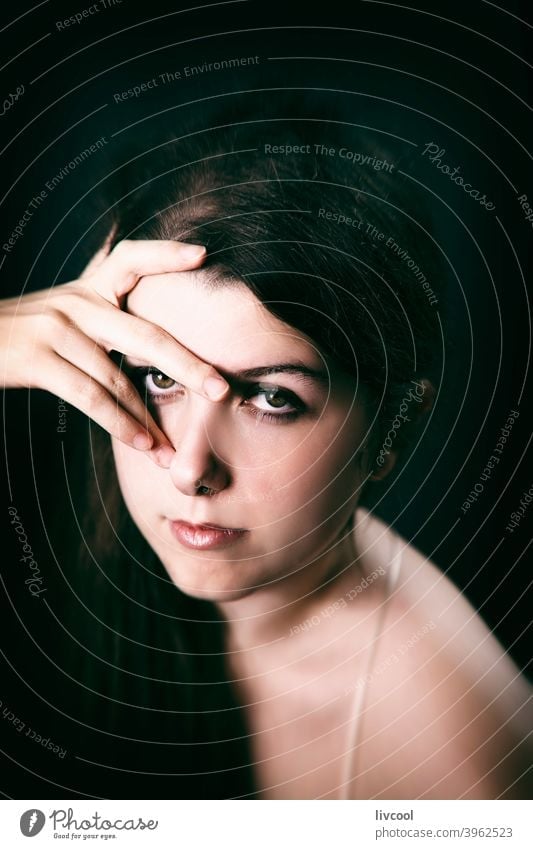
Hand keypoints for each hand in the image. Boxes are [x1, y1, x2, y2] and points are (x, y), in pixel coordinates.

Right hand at [1, 238, 229, 466]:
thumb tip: (146, 362)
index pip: (130, 259)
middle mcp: (75, 303)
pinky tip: (140, 444)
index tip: (203, 254)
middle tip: (221, 389)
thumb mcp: (58, 316)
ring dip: (147, 421)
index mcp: (85, 290)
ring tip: (170, 451)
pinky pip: (89, 396)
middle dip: (188, 366)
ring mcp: (55, 328)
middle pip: (145, 335)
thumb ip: (98, 324)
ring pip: (117, 378)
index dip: (166, 254)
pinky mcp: (35, 358)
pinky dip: (119, 424)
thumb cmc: (17, 337)